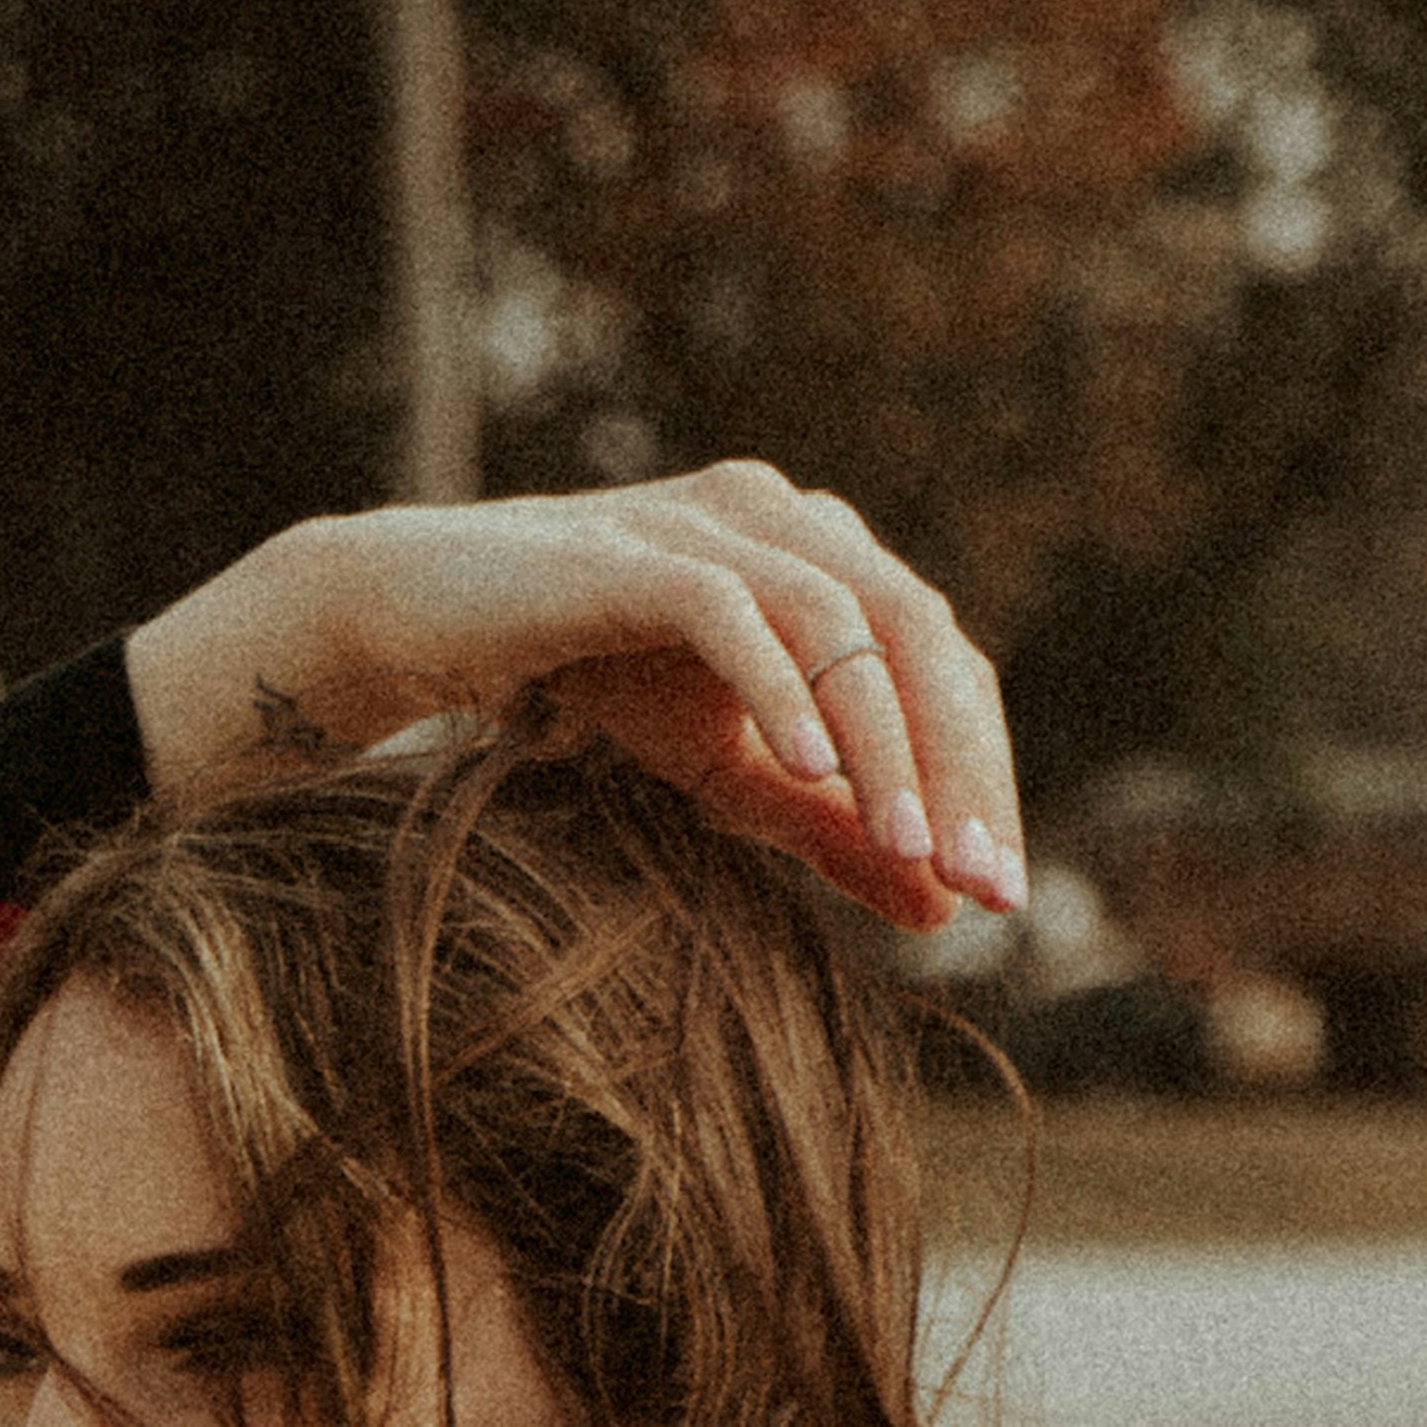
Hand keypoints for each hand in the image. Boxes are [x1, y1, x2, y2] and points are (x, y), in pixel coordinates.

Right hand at [123, 469, 1024, 938]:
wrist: (428, 620)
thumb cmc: (591, 683)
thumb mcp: (729, 772)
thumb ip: (832, 827)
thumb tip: (940, 910)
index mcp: (829, 557)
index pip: (944, 662)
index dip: (982, 775)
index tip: (998, 894)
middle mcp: (787, 517)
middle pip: (918, 637)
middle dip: (958, 769)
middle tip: (980, 884)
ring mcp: (713, 521)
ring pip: (842, 623)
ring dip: (883, 746)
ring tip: (905, 852)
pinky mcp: (636, 550)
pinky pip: (731, 610)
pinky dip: (779, 690)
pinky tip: (809, 773)